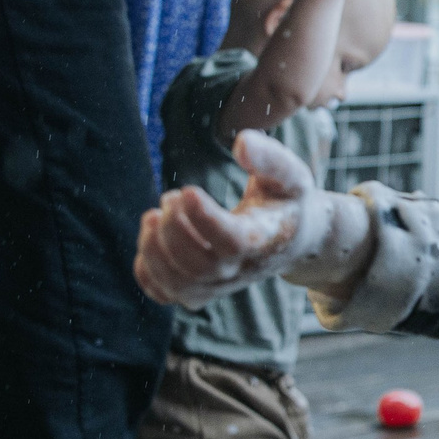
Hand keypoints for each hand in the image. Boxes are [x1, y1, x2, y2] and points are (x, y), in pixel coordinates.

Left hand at [136, 130, 371, 307]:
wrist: (293, 239)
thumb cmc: (286, 201)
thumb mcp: (291, 174)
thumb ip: (270, 158)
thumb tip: (240, 143)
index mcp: (263, 240)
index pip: (232, 241)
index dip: (204, 218)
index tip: (188, 189)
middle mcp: (240, 270)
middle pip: (200, 265)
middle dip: (174, 229)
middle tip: (170, 197)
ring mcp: (219, 285)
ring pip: (179, 285)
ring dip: (154, 250)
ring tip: (153, 216)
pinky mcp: (201, 290)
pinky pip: (165, 294)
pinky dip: (146, 273)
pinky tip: (149, 240)